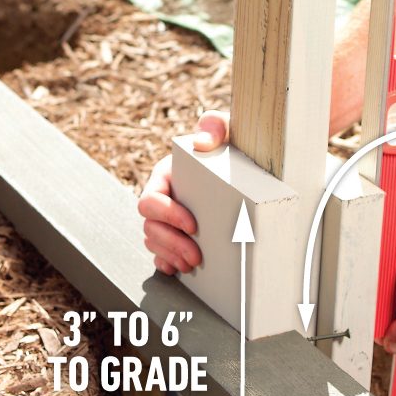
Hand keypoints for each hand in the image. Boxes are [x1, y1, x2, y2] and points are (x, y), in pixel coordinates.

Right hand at [138, 111, 228, 274]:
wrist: (246, 166)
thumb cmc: (231, 147)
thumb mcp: (227, 131)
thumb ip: (215, 126)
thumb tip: (202, 142)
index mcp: (166, 177)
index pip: (150, 200)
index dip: (167, 215)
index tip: (193, 225)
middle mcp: (162, 199)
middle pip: (150, 226)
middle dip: (170, 243)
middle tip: (196, 256)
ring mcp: (166, 218)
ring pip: (152, 241)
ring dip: (170, 255)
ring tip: (193, 264)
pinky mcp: (175, 233)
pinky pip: (159, 253)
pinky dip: (166, 262)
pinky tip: (179, 270)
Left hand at [380, 183, 395, 353]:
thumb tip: (394, 347)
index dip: (393, 338)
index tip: (373, 339)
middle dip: (380, 306)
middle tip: (363, 304)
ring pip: (389, 283)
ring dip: (378, 279)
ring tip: (368, 275)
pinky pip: (388, 259)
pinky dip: (381, 256)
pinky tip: (376, 253)